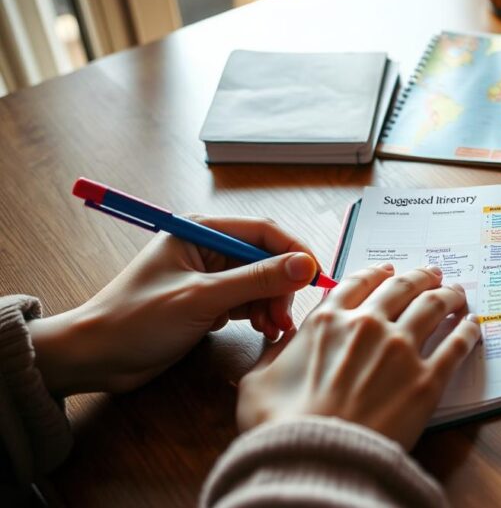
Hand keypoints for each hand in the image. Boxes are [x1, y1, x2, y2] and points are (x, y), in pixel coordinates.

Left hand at [29, 216, 322, 395]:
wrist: (96, 357)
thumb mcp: (202, 298)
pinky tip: (263, 330)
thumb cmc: (136, 320)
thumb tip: (304, 265)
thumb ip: (256, 280)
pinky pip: (248, 301)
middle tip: (285, 317)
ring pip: (260, 282)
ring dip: (272, 304)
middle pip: (266, 258)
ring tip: (273, 329)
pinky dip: (259, 314)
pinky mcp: (208, 301)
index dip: (294, 252)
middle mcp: (208, 248)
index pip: (264, 231)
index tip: (316, 277)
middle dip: (281, 287)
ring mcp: (209, 276)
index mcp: (201, 231)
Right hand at [236, 264, 481, 449]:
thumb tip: (279, 342)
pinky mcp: (427, 380)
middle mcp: (368, 326)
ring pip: (434, 307)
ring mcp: (401, 350)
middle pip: (404, 287)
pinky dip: (468, 331)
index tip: (389, 272)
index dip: (378, 274)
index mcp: (327, 321)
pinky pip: (456, 345)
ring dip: (449, 294)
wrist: (316, 461)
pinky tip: (474, 325)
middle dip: (421, 276)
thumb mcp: (258, 382)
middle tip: (434, 274)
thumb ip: (274, 353)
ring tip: (458, 293)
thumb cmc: (281, 426)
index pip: (359, 283)